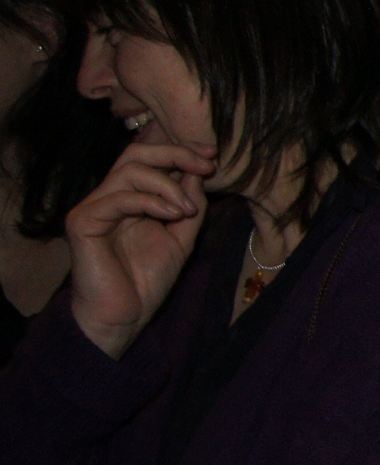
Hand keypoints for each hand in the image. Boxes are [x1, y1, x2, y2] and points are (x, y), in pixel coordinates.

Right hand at [65, 141, 214, 358]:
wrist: (123, 315)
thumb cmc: (147, 279)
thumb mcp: (181, 237)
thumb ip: (190, 205)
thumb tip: (198, 172)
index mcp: (130, 198)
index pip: (148, 158)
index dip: (179, 149)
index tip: (212, 155)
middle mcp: (109, 197)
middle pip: (136, 153)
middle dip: (175, 154)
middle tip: (205, 166)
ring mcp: (93, 207)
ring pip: (129, 170)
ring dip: (168, 184)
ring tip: (187, 209)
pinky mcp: (82, 222)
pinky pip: (119, 197)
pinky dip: (152, 201)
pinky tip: (172, 215)